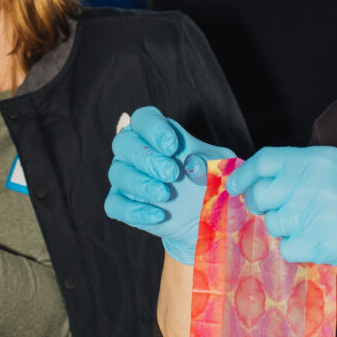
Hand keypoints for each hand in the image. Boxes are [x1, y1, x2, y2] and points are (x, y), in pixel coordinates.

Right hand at [105, 106, 234, 263]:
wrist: (208, 217)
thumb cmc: (213, 182)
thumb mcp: (220, 167)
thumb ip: (209, 160)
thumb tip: (191, 161)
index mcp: (158, 134)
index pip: (142, 119)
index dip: (153, 129)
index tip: (172, 146)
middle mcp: (137, 152)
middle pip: (123, 143)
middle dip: (146, 157)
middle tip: (172, 173)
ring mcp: (128, 178)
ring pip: (117, 173)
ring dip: (141, 183)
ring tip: (166, 194)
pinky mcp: (124, 205)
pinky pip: (115, 204)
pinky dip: (134, 210)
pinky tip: (158, 215)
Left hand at [226, 146, 336, 265]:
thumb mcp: (335, 164)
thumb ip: (300, 168)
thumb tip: (259, 179)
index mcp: (315, 160)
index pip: (264, 161)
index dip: (244, 175)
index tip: (235, 186)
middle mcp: (311, 184)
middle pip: (260, 196)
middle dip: (261, 205)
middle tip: (275, 208)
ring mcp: (315, 215)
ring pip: (273, 225)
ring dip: (284, 227)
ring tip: (309, 223)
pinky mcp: (321, 243)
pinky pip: (288, 249)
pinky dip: (297, 248)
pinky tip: (316, 239)